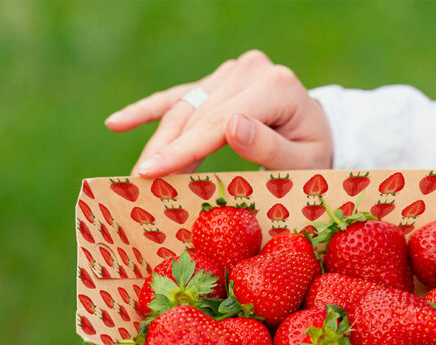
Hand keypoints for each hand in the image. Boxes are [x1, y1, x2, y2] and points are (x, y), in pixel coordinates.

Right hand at [105, 50, 333, 176]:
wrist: (319, 133)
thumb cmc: (314, 155)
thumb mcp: (305, 162)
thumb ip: (271, 146)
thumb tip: (231, 126)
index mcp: (274, 86)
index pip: (219, 122)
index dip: (183, 150)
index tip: (150, 174)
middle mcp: (249, 70)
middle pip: (196, 114)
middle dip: (166, 151)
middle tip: (138, 184)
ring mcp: (231, 72)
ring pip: (183, 107)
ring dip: (158, 142)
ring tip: (137, 174)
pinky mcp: (218, 81)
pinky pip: (179, 96)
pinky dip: (148, 111)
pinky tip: (116, 123)